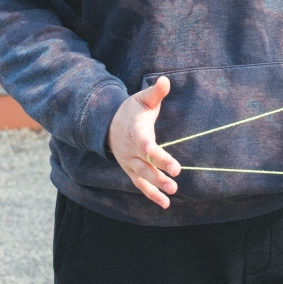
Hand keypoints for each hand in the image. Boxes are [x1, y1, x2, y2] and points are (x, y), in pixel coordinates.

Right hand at [107, 76, 180, 208]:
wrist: (108, 124)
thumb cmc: (131, 110)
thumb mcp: (142, 99)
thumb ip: (155, 92)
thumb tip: (165, 80)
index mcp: (135, 132)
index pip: (147, 145)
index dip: (158, 155)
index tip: (173, 165)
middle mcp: (130, 150)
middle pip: (144, 165)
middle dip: (158, 174)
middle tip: (174, 181)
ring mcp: (129, 162)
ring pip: (142, 177)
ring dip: (156, 187)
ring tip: (172, 194)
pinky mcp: (131, 170)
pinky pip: (140, 185)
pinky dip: (151, 195)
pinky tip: (165, 204)